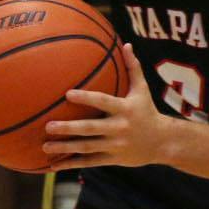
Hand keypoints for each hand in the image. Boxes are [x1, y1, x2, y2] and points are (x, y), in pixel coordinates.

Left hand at [45, 43, 167, 169]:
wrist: (163, 142)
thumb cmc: (147, 111)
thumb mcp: (143, 90)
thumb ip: (133, 68)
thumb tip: (127, 44)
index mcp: (125, 109)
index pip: (104, 102)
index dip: (87, 98)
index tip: (67, 94)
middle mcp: (120, 128)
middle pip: (91, 128)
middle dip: (69, 128)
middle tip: (48, 126)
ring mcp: (115, 146)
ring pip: (87, 147)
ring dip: (65, 147)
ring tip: (45, 145)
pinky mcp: (112, 159)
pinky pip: (89, 162)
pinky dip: (71, 164)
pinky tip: (53, 165)